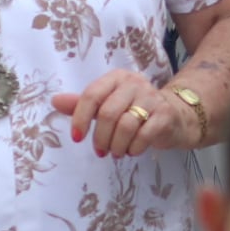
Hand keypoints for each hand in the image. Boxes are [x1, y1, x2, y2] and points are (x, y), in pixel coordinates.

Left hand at [53, 70, 196, 156]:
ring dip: (116, 146)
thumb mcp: (108, 104)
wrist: (174, 115)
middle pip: (108, 113)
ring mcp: (152, 98)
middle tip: (100, 151)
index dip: (80, 118)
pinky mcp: (164, 115)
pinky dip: (134, 148)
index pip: (92, 94)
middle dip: (100, 138)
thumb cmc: (134, 110)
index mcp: (116, 78)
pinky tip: (132, 150)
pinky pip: (143, 135)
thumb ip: (82, 104)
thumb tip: (55, 101)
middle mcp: (134, 83)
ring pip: (125, 126)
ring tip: (116, 152)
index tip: (76, 138)